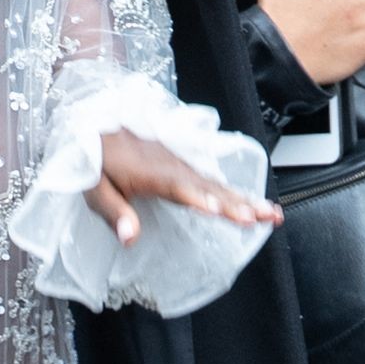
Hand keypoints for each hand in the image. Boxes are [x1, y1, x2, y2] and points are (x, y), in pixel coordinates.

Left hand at [85, 129, 280, 246]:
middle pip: (209, 186)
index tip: (225, 211)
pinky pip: (210, 177)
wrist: (94, 124)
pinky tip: (249, 201)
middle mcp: (170, 166)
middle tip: (266, 217)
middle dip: (239, 203)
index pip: (181, 189)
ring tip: (271, 213)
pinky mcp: (181, 162)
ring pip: (215, 182)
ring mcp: (179, 162)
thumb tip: (129, 239)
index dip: (202, 199)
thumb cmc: (93, 161)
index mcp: (149, 172)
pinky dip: (232, 190)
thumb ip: (113, 213)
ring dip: (244, 198)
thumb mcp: (93, 188)